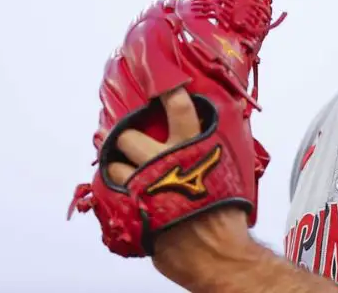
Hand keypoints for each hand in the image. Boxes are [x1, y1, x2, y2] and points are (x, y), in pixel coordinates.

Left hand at [108, 86, 257, 286]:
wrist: (216, 254)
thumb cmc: (226, 216)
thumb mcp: (227, 174)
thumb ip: (210, 152)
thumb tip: (207, 138)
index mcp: (192, 147)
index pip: (178, 106)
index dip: (167, 91)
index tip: (159, 83)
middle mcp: (162, 161)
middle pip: (128, 137)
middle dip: (129, 140)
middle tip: (136, 147)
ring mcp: (142, 186)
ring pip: (113, 166)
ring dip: (119, 169)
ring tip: (131, 177)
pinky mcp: (130, 209)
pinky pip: (110, 195)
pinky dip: (115, 194)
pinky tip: (126, 198)